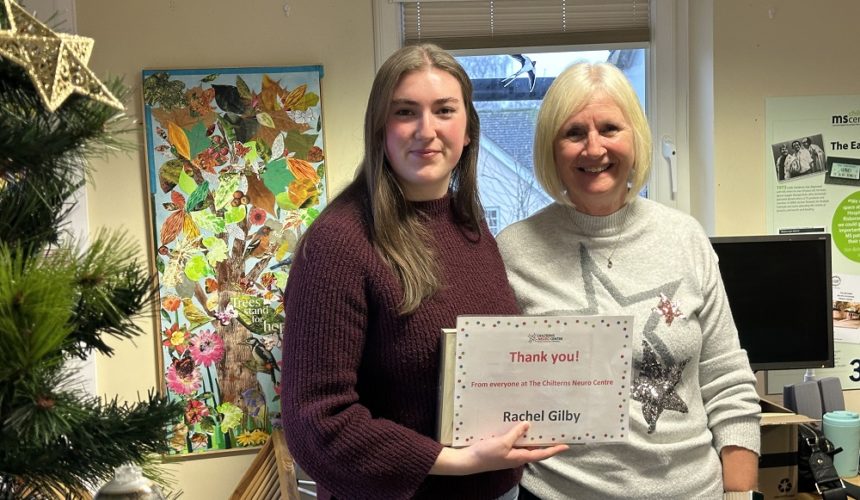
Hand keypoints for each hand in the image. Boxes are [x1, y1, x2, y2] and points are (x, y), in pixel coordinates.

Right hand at [430, 422, 568, 475]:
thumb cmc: (486, 454)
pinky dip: (519, 435)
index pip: (542, 454)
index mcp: (520, 457)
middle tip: (555, 432)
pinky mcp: (502, 450)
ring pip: (525, 445)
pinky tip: (518, 427)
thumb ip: (516, 434)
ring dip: (533, 437)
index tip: (566, 445)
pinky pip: (515, 442)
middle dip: (546, 442)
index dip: (554, 450)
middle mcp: (517, 456)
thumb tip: (528, 425)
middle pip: (536, 449)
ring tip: (540, 427)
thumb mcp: (503, 443)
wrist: (468, 461)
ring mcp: (509, 454)